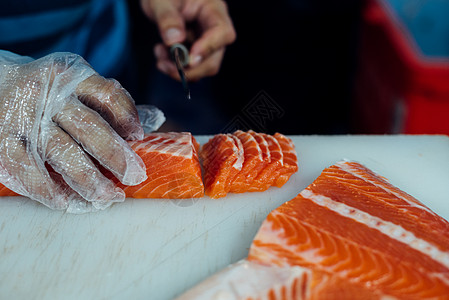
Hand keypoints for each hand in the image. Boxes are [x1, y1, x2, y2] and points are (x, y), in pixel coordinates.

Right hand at [0, 52, 146, 211]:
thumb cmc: (46, 92)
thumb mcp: (77, 85)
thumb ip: (113, 103)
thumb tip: (156, 118)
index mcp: (71, 77)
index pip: (107, 95)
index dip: (127, 116)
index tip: (139, 137)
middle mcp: (47, 95)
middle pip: (89, 127)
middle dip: (116, 156)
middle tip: (134, 177)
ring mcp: (23, 118)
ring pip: (62, 152)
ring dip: (88, 180)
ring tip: (108, 198)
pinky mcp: (0, 140)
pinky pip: (27, 169)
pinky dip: (48, 189)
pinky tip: (66, 203)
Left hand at [141, 0, 235, 80]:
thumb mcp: (161, 0)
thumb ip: (167, 17)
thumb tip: (174, 41)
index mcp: (213, 9)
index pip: (222, 32)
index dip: (208, 48)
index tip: (190, 60)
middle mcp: (213, 28)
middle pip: (214, 58)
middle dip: (191, 68)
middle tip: (167, 67)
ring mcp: (205, 41)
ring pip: (202, 67)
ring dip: (180, 69)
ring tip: (159, 54)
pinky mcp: (195, 51)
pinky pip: (190, 67)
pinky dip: (174, 66)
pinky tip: (161, 52)